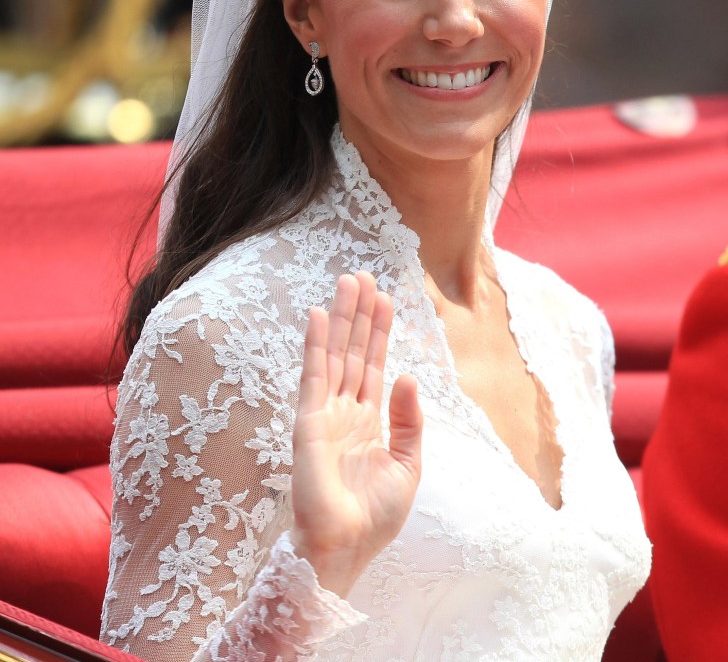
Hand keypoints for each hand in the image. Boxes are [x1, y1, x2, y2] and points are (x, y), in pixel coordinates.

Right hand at [290, 272, 422, 596]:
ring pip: (336, 354)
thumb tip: (406, 375)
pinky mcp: (308, 422)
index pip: (372, 365)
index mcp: (367, 422)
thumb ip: (409, 421)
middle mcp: (344, 411)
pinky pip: (313, 375)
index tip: (385, 297)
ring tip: (348, 281)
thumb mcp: (408, 466)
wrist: (346, 550)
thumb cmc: (374, 518)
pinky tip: (319, 315)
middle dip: (359, 314)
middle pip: (353, 351)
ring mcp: (324, 413)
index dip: (378, 332)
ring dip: (342, 318)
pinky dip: (316, 344)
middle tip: (363, 274)